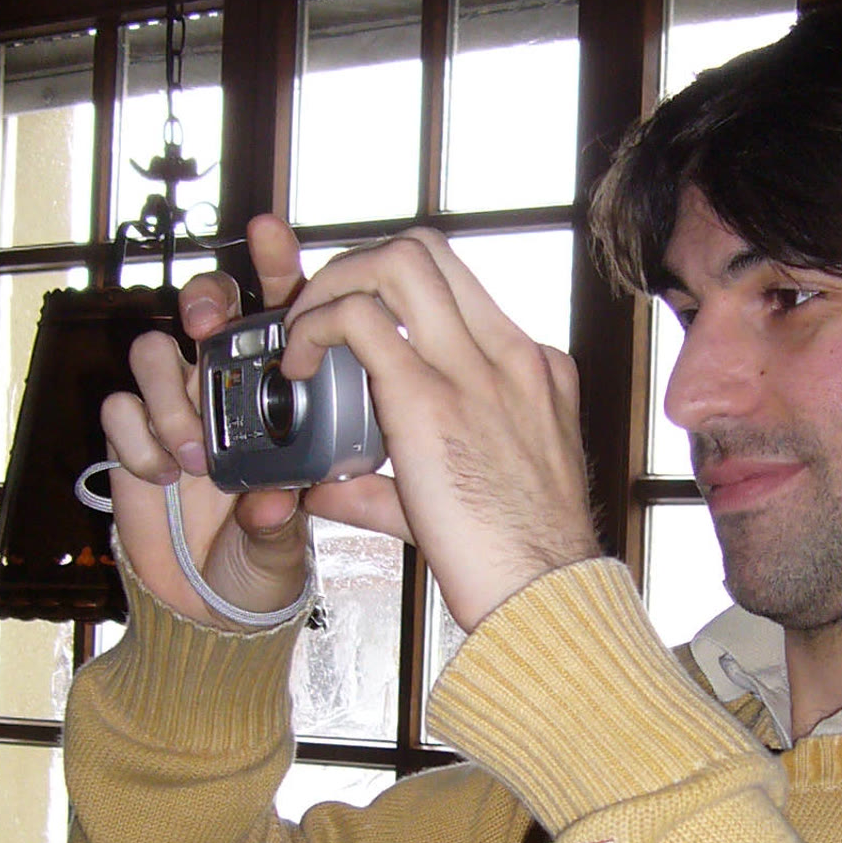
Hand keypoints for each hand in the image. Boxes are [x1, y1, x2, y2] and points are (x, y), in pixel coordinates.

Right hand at [98, 214, 314, 626]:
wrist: (208, 604)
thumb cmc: (264, 558)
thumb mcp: (286, 543)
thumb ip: (280, 521)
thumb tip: (270, 503)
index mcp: (278, 389)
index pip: (280, 311)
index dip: (274, 263)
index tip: (267, 232)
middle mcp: (223, 383)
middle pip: (203, 306)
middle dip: (201, 303)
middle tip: (205, 329)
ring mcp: (173, 405)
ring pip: (153, 354)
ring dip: (170, 398)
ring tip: (193, 458)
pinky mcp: (130, 434)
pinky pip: (120, 408)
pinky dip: (139, 440)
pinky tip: (162, 477)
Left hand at [282, 228, 600, 630]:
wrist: (546, 593)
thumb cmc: (518, 562)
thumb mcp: (474, 498)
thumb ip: (391, 486)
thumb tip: (328, 489)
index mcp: (533, 371)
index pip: (460, 288)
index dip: (395, 293)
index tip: (359, 328)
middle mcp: (509, 354)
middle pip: (428, 250)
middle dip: (358, 266)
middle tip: (322, 316)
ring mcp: (474, 369)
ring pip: (398, 260)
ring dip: (336, 282)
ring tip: (305, 332)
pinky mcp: (430, 398)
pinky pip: (359, 319)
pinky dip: (314, 327)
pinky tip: (295, 366)